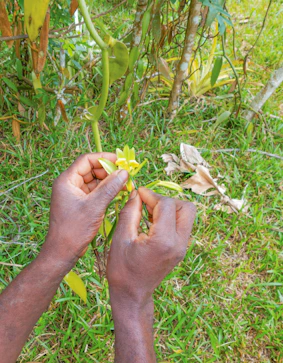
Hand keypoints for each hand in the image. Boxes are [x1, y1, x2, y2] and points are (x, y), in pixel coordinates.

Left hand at [42, 153, 128, 265]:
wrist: (63, 251)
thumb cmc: (75, 228)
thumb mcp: (95, 206)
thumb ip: (110, 187)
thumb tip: (124, 172)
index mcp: (67, 180)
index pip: (86, 160)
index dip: (104, 158)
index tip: (121, 161)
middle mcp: (69, 184)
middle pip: (91, 170)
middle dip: (109, 171)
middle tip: (126, 175)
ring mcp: (75, 194)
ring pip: (94, 181)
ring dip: (109, 182)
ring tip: (125, 184)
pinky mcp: (80, 203)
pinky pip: (94, 192)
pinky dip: (106, 191)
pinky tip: (118, 193)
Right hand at [107, 187, 195, 304]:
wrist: (132, 295)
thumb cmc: (122, 269)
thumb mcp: (121, 238)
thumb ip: (130, 212)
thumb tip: (136, 193)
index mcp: (164, 241)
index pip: (167, 204)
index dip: (151, 195)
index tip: (137, 194)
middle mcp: (179, 243)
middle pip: (186, 207)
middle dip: (166, 200)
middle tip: (147, 205)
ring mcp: (183, 247)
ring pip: (186, 215)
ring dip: (169, 208)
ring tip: (148, 214)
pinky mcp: (181, 249)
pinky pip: (181, 224)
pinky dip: (169, 218)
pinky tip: (152, 223)